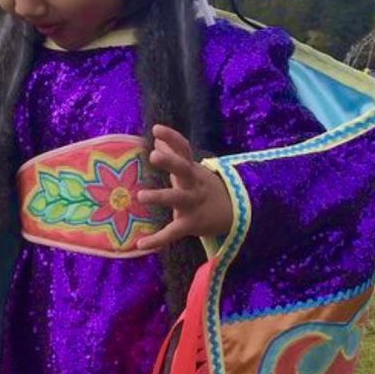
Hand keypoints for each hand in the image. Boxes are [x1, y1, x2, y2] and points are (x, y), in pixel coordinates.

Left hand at [137, 125, 233, 251]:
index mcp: (192, 170)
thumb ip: (173, 154)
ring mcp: (193, 204)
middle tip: (154, 156)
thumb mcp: (190, 170)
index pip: (184, 149)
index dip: (172, 138)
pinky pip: (173, 233)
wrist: (234, 213)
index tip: (156, 129)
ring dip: (160, 196)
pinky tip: (140, 244)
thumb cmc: (203, 187)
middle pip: (184, 169)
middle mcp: (193, 184)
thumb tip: (157, 139)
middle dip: (170, 161)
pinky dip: (157, 240)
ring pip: (177, 198)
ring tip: (141, 196)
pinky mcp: (191, 224)